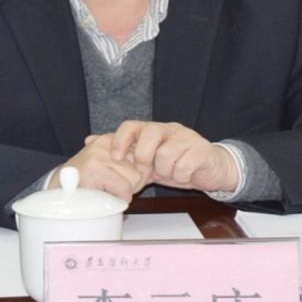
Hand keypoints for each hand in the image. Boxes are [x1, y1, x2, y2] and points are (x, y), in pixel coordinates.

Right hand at [55, 133, 150, 202]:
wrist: (56, 190)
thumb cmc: (83, 182)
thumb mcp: (107, 166)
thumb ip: (125, 162)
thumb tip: (151, 164)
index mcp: (110, 140)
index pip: (143, 152)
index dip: (141, 172)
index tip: (130, 180)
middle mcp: (106, 143)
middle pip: (142, 168)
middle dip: (133, 183)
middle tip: (113, 188)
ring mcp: (100, 155)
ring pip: (135, 179)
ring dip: (125, 192)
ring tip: (106, 190)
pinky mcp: (96, 169)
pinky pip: (124, 189)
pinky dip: (119, 199)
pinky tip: (104, 196)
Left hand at [109, 121, 239, 193]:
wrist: (211, 169)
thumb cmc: (177, 164)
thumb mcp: (147, 160)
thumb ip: (122, 150)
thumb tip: (90, 140)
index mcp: (153, 131)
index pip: (131, 125)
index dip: (120, 140)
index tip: (115, 158)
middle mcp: (169, 129)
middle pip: (149, 134)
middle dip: (144, 157)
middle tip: (149, 170)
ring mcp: (186, 137)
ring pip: (166, 154)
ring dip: (166, 171)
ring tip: (171, 173)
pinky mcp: (201, 149)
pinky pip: (184, 166)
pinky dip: (181, 176)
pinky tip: (185, 174)